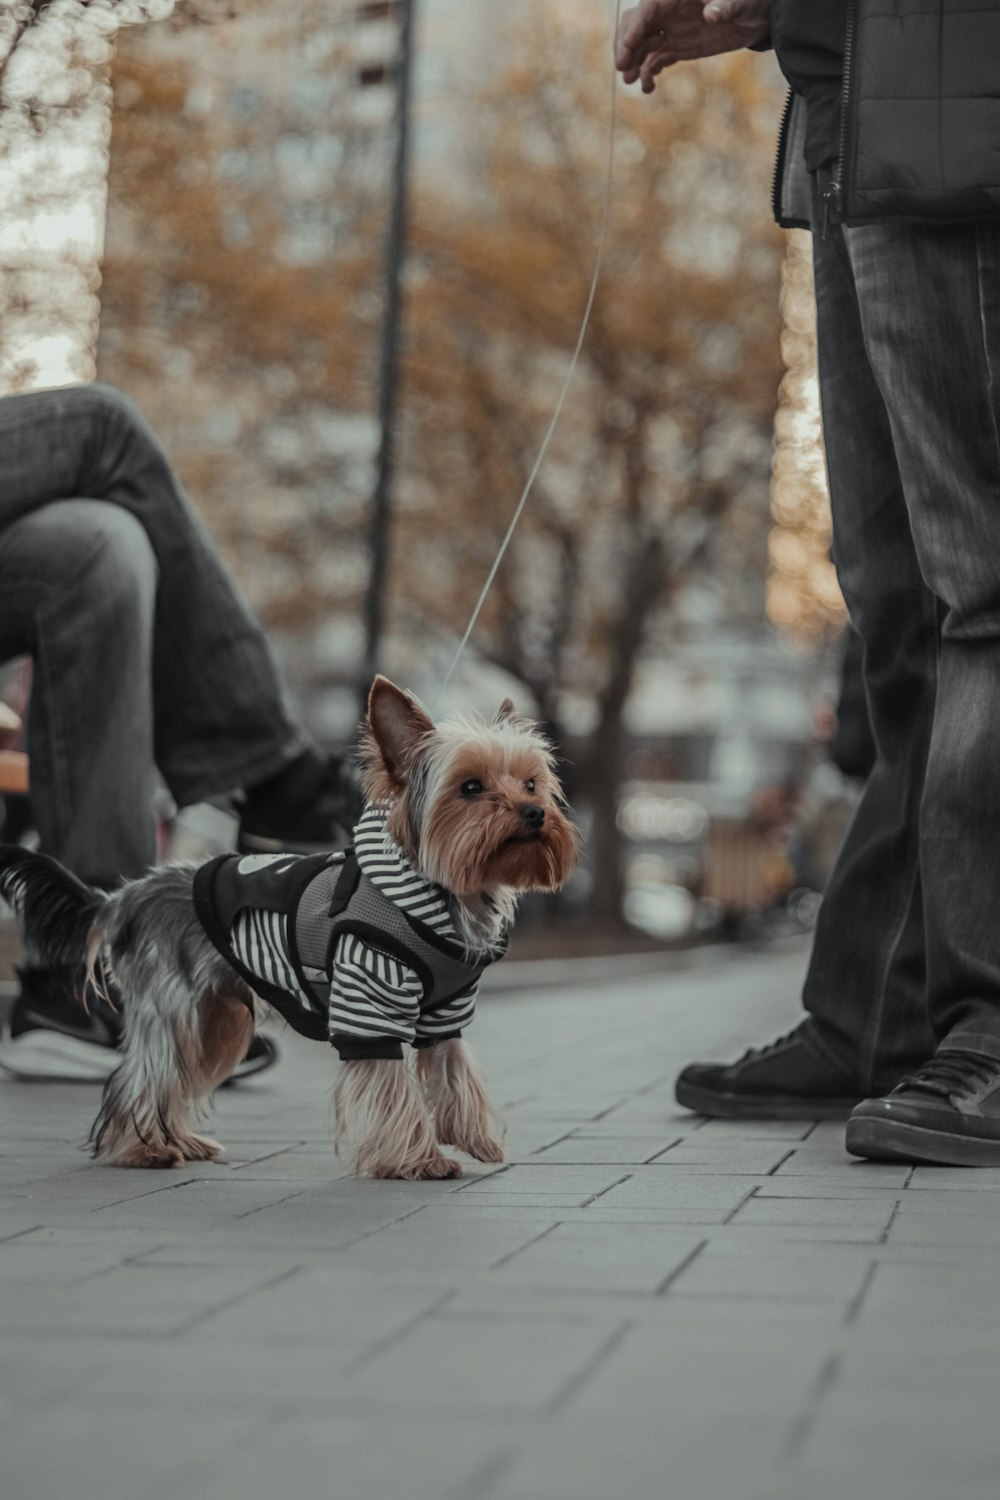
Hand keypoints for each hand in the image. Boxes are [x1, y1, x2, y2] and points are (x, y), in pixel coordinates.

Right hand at [615, 0, 769, 92]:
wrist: (756, 15)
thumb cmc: (749, 0)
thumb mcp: (741, 1)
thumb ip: (725, 5)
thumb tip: (711, 14)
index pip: (648, 8)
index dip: (635, 25)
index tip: (629, 45)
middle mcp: (668, 12)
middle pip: (635, 25)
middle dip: (625, 45)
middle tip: (623, 67)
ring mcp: (670, 30)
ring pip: (641, 45)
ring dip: (633, 63)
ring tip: (632, 81)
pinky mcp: (677, 47)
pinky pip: (655, 60)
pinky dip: (648, 73)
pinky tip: (648, 87)